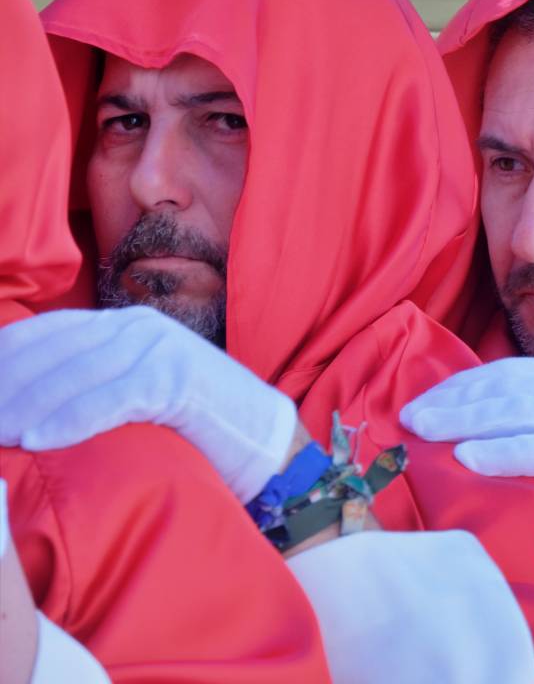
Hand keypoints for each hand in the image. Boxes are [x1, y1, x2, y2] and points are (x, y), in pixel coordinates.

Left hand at [0, 307, 295, 502]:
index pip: (42, 335)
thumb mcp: (135, 396)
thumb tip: (22, 411)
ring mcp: (161, 348)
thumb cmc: (196, 431)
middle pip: (50, 353)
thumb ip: (91, 387)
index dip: (4, 363)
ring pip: (73, 374)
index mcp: (124, 326)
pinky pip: (111, 398)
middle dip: (7, 389)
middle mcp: (139, 327)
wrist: (269, 446)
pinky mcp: (179, 379)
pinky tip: (38, 442)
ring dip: (24, 408)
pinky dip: (70, 420)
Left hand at [400, 357, 533, 586]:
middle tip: (409, 418)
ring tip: (424, 433)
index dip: (461, 386)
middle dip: (452, 402)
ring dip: (463, 421)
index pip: (508, 373)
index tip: (423, 403)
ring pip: (516, 410)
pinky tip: (469, 458)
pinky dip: (502, 451)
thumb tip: (479, 433)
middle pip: (504, 387)